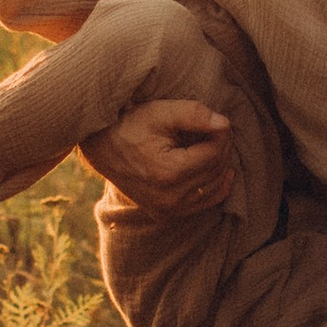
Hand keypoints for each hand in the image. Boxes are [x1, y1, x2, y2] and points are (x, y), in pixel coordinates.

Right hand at [85, 95, 234, 214]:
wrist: (102, 149)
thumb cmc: (131, 126)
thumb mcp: (160, 112)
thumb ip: (194, 114)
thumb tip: (224, 124)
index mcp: (168, 173)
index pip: (214, 153)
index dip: (222, 134)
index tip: (217, 120)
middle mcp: (170, 198)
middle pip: (215, 171)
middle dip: (223, 147)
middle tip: (217, 129)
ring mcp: (168, 210)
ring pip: (214, 188)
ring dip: (221, 165)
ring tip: (214, 144)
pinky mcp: (166, 214)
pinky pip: (203, 204)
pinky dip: (216, 188)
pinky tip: (222, 172)